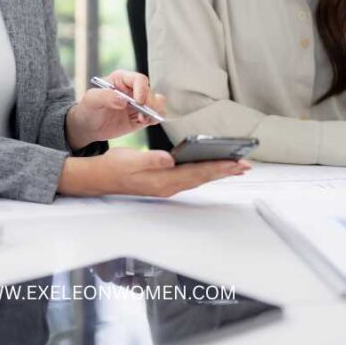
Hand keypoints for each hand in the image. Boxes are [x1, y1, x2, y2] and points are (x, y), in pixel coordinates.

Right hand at [57, 147, 249, 197]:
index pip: (197, 172)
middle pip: (202, 177)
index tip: (235, 163)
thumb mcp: (130, 160)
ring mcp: (167, 185)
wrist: (100, 178)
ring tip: (235, 165)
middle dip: (224, 170)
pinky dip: (204, 171)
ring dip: (217, 171)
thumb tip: (170, 159)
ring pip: (198, 178)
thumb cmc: (114, 167)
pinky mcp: (164, 181)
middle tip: (245, 165)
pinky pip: (190, 177)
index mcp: (162, 180)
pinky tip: (211, 166)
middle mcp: (168, 185)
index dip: (217, 167)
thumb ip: (150, 160)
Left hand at [65, 70, 165, 150]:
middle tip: (143, 114)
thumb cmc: (88, 109)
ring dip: (155, 111)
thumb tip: (123, 101)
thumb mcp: (92, 100)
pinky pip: (154, 117)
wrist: (88, 127)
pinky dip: (154, 119)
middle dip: (150, 103)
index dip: (142, 89)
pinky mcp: (140, 118)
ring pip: (156, 103)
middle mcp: (133, 90)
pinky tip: (145, 122)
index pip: (139, 80)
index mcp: (122, 79)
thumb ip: (105, 97)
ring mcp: (138, 104)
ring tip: (144, 119)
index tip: (138, 101)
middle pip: (150, 92)